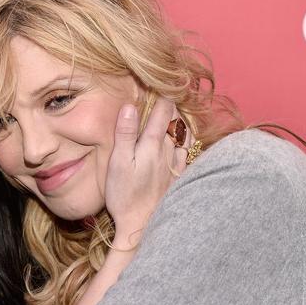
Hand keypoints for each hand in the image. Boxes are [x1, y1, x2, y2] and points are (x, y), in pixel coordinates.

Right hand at [105, 98, 187, 247]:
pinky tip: (184, 138)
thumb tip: (131, 107)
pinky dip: (187, 138)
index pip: (163, 111)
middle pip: (176, 120)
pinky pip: (188, 151)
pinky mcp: (178, 177)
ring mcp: (176, 164)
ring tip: (178, 108)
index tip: (161, 79)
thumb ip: (125, 134)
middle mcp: (168, 151)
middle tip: (171, 87)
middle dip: (173, 103)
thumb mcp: (118, 163)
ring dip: (182, 119)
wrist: (141, 226)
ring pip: (185, 134)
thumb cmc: (125, 195)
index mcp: (152, 144)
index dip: (162, 93)